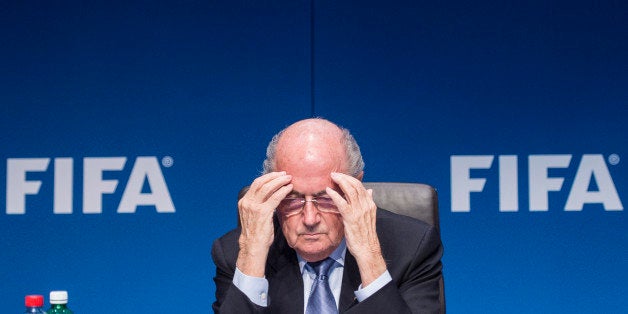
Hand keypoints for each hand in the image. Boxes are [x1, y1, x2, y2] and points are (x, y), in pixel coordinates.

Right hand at [236, 172, 292, 276]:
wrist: (252, 246)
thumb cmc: (256, 233)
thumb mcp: (255, 215)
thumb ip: (260, 204)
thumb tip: (272, 196)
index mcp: (244, 202)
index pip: (256, 184)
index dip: (267, 177)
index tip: (277, 175)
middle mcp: (247, 202)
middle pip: (261, 182)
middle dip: (274, 176)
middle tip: (284, 174)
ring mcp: (254, 207)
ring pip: (268, 187)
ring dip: (279, 181)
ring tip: (288, 179)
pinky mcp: (262, 212)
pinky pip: (274, 197)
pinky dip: (282, 191)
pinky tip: (289, 188)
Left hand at [326, 172, 386, 286]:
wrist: (367, 248)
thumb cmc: (365, 234)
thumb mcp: (369, 216)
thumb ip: (368, 202)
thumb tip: (370, 191)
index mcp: (370, 204)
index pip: (361, 186)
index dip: (351, 179)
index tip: (342, 176)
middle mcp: (366, 205)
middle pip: (356, 185)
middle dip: (344, 177)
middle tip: (334, 173)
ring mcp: (359, 211)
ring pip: (350, 190)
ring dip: (340, 181)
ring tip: (332, 177)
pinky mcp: (351, 217)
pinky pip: (342, 202)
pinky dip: (335, 195)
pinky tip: (328, 191)